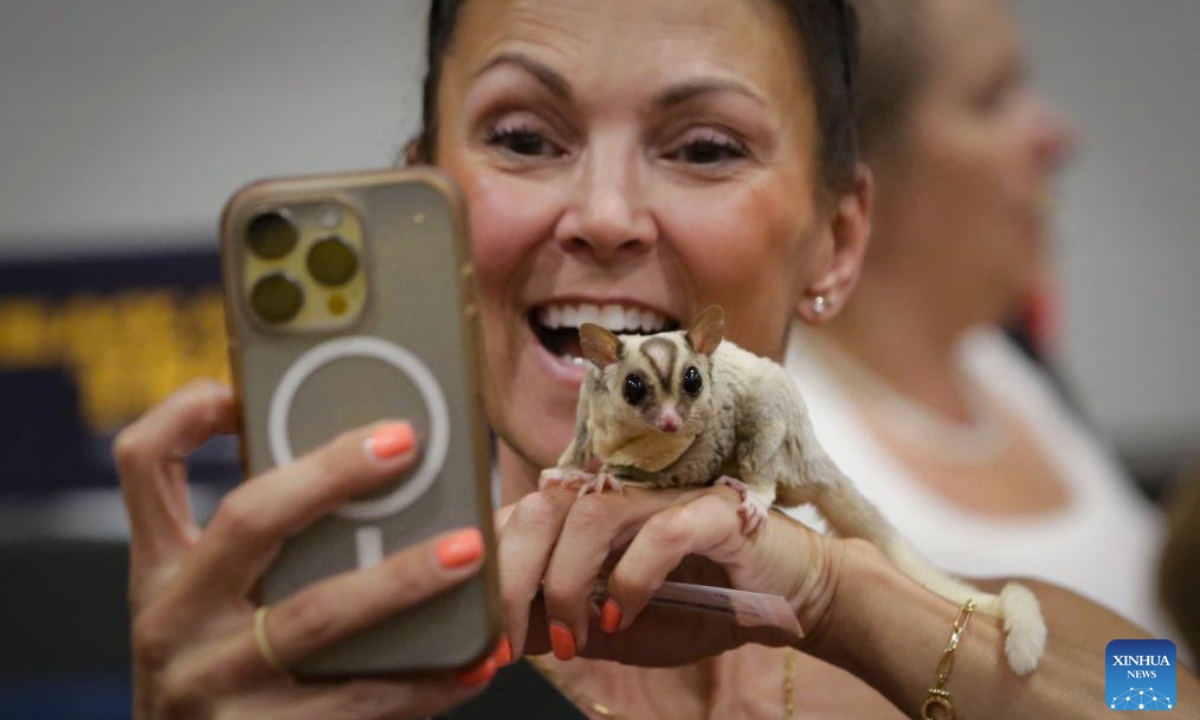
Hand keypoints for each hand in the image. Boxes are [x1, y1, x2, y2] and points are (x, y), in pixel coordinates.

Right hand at [116, 379, 497, 719]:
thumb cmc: (227, 670)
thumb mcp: (213, 604)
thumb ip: (265, 542)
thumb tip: (374, 458)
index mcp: (161, 569)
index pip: (144, 463)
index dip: (189, 410)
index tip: (252, 383)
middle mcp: (172, 620)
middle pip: (247, 519)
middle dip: (330, 473)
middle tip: (404, 442)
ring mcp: (211, 685)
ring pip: (316, 615)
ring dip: (401, 578)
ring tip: (470, 548)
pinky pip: (357, 703)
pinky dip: (425, 679)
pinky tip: (476, 657)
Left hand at [494, 482, 840, 666]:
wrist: (794, 595)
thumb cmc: (702, 603)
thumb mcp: (616, 626)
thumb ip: (560, 622)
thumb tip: (496, 636)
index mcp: (592, 512)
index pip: (520, 519)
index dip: (488, 571)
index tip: (477, 636)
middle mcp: (623, 494)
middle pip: (541, 508)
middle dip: (510, 578)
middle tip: (506, 643)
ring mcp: (669, 497)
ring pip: (591, 516)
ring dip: (567, 583)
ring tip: (572, 640)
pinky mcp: (715, 511)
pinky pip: (662, 534)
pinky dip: (631, 580)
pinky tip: (623, 620)